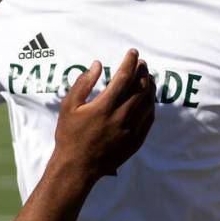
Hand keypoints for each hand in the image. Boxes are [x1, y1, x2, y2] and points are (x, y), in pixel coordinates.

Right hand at [53, 49, 155, 180]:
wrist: (77, 167)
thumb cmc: (69, 135)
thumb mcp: (68, 106)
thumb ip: (83, 83)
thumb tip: (97, 64)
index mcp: (103, 107)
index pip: (123, 77)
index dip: (130, 62)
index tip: (133, 53)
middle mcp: (120, 118)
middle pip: (140, 88)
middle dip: (143, 72)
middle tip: (142, 64)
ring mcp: (130, 130)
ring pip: (148, 103)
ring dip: (150, 87)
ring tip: (148, 77)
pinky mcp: (135, 141)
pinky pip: (149, 119)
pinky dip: (151, 105)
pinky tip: (148, 99)